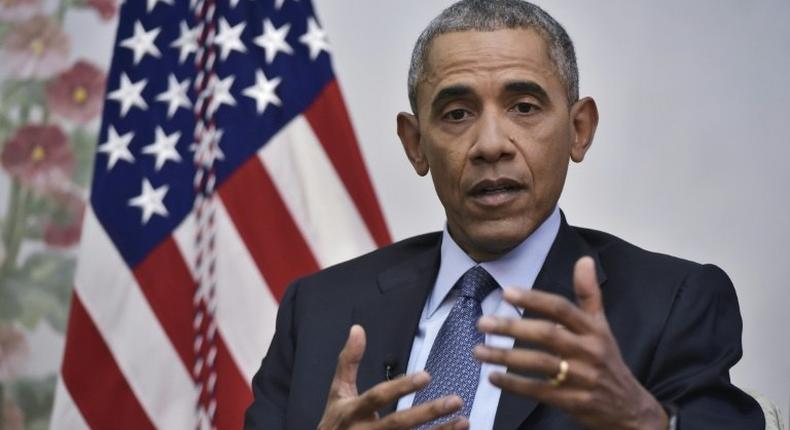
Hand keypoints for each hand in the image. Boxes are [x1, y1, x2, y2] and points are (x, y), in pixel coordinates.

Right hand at [318, 325, 468, 429]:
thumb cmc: (336, 422)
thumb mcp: (337, 391)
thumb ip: (349, 361)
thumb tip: (357, 329)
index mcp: (353, 412)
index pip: (378, 398)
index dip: (401, 387)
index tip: (425, 376)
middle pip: (399, 424)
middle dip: (428, 412)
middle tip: (455, 400)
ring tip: (464, 420)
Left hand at [473, 257, 667, 429]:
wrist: (628, 407)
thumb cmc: (606, 360)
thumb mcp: (602, 326)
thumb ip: (589, 294)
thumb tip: (584, 259)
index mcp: (593, 329)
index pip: (562, 308)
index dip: (535, 299)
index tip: (507, 292)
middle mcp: (589, 351)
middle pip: (548, 335)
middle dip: (513, 327)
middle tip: (483, 322)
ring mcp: (581, 378)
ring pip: (540, 364)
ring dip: (506, 357)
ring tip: (479, 351)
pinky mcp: (573, 401)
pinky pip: (539, 391)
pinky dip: (514, 384)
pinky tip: (493, 377)